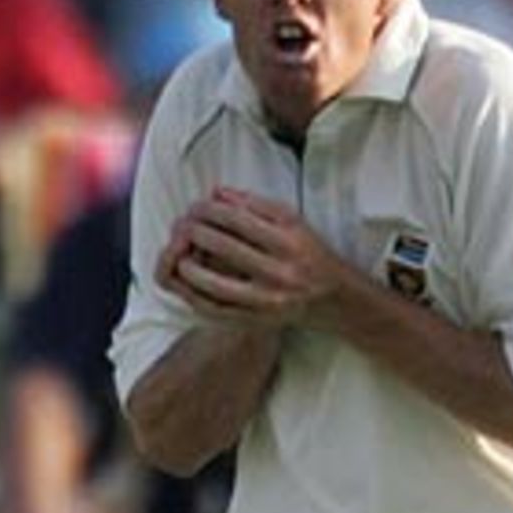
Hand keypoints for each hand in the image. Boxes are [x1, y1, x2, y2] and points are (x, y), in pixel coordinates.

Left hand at [157, 188, 343, 324]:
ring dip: (189, 268)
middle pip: (225, 248)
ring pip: (216, 285)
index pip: (238, 220)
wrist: (334, 297)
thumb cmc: (309, 252)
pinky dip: (196, 296)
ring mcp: (267, 300)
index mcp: (288, 242)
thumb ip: (255, 204)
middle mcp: (279, 272)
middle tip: (181, 226)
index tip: (195, 206)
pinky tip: (186, 283)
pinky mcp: (258, 320)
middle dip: (195, 233)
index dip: (209, 210)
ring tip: (179, 255)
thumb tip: (216, 192)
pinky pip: (219, 311)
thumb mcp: (292, 221)